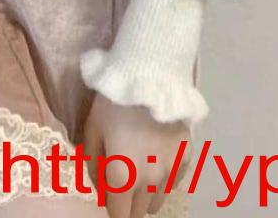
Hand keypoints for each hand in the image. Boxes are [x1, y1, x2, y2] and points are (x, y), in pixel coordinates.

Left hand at [82, 92, 192, 217]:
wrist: (149, 74)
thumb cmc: (113, 101)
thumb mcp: (92, 130)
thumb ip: (93, 166)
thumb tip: (101, 189)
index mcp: (122, 177)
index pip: (119, 216)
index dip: (113, 211)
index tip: (110, 199)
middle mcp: (148, 181)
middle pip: (139, 211)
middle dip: (128, 203)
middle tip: (122, 183)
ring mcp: (170, 170)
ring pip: (157, 201)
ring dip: (146, 195)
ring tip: (139, 173)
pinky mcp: (186, 156)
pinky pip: (174, 182)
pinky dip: (164, 180)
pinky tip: (157, 163)